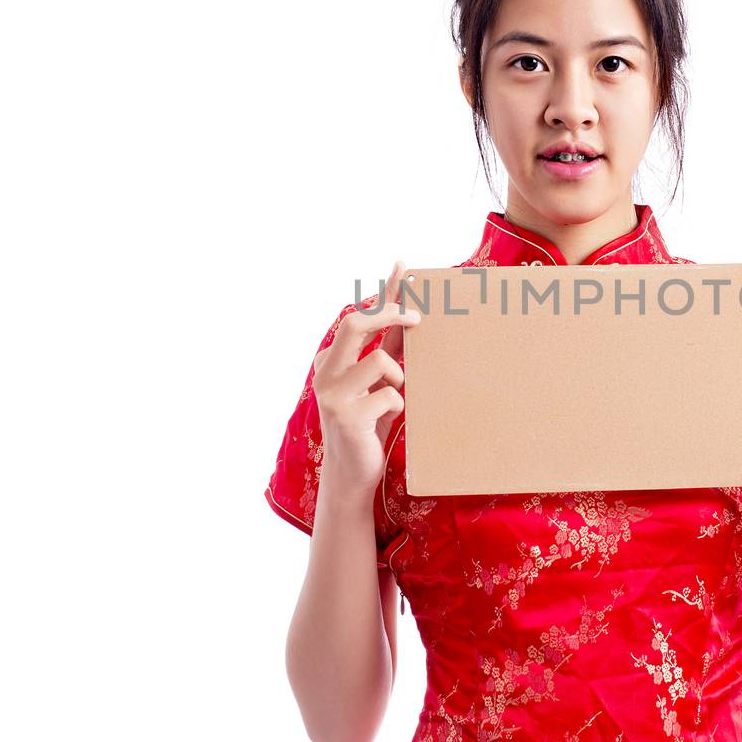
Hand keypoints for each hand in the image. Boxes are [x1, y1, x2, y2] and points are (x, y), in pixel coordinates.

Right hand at [311, 260, 419, 497]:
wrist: (352, 474)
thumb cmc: (368, 425)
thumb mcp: (379, 383)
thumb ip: (390, 352)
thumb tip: (409, 317)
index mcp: (331, 360)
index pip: (359, 317)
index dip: (384, 292)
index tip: (404, 267)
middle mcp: (325, 372)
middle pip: (354, 323)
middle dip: (388, 313)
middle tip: (416, 317)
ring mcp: (331, 393)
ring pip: (380, 360)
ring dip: (398, 377)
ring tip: (392, 398)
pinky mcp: (346, 416)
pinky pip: (391, 395)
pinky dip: (398, 406)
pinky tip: (384, 421)